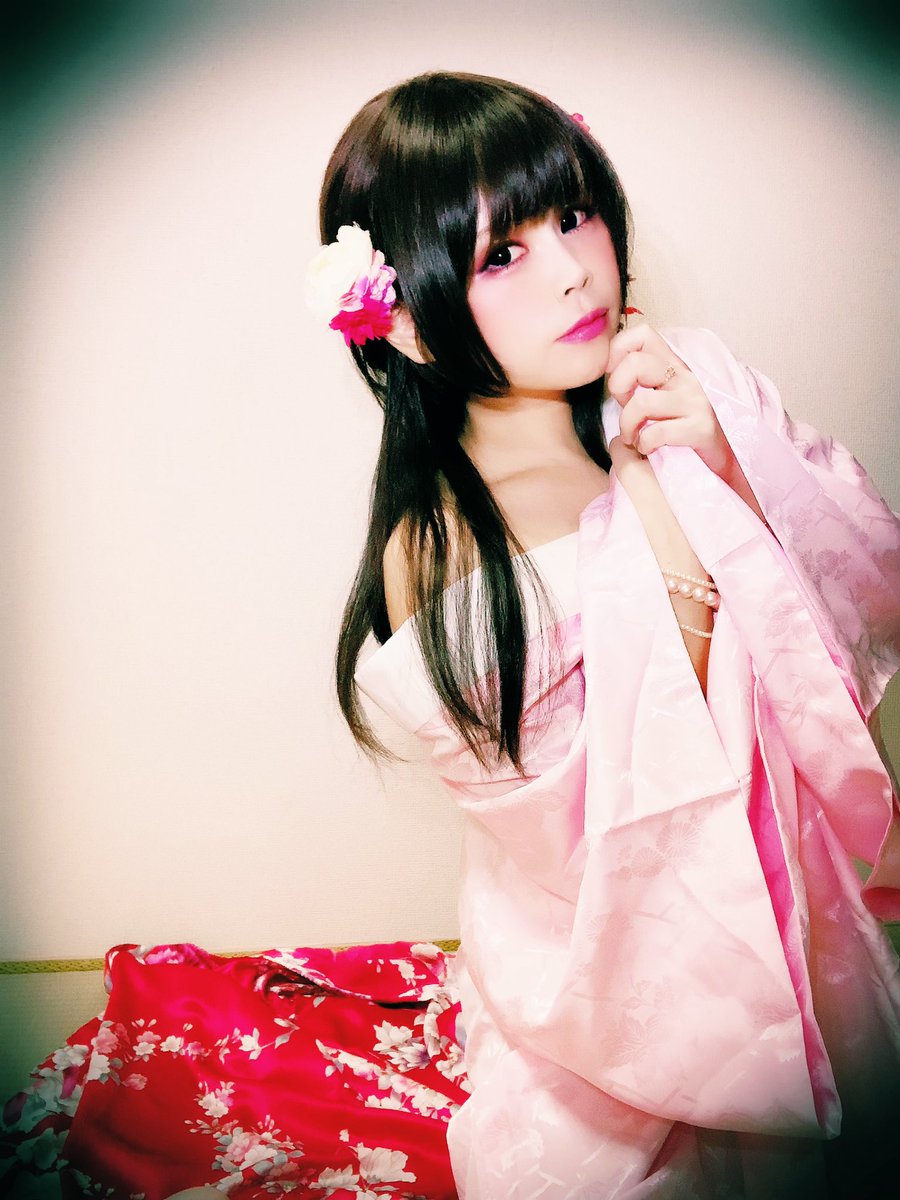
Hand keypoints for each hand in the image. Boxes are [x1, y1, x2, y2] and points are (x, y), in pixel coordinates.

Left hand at [605, 324, 733, 478]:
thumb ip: (635, 382)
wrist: (717, 461)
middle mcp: (685, 377)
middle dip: (618, 389)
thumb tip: (608, 370)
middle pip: (636, 362)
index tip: (616, 379)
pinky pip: (656, 432)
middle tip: (624, 411)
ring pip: (642, 403)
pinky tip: (647, 448)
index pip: (643, 334)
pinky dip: (643, 444)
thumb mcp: (656, 398)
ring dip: (627, 426)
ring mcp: (695, 401)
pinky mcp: (701, 427)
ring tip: (632, 437)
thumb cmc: (680, 430)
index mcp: (673, 365)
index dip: (618, 351)